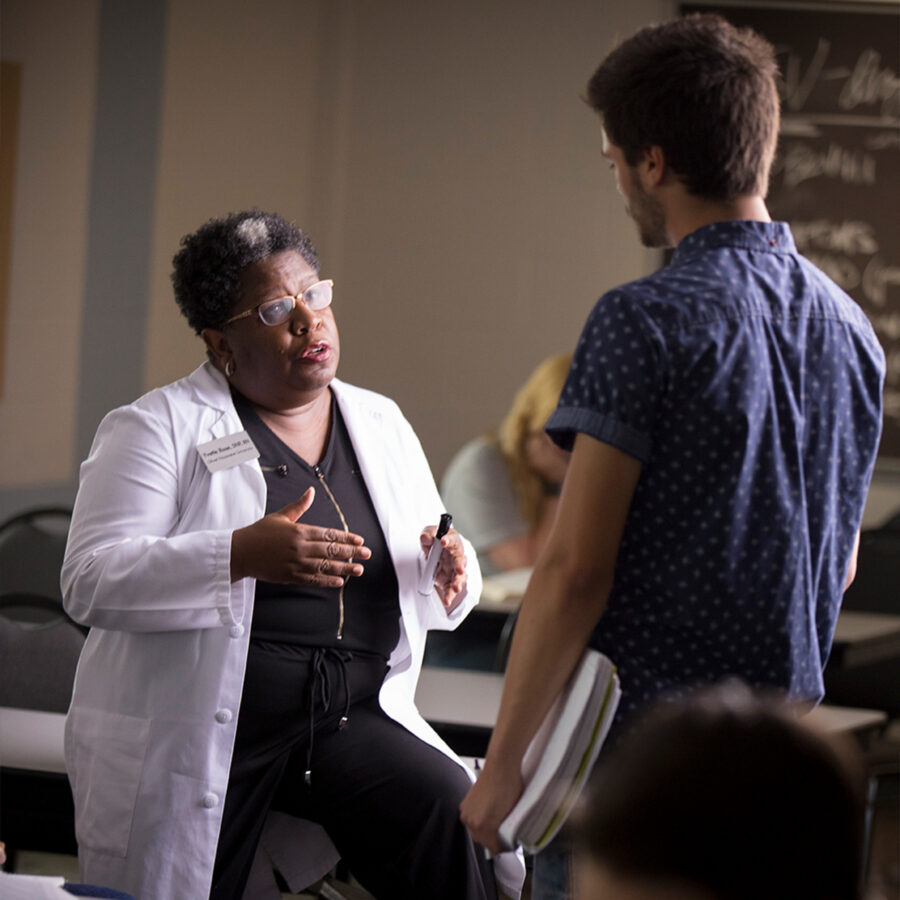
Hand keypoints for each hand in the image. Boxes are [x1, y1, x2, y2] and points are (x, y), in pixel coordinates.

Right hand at [232, 487, 370, 584]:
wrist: (240, 552)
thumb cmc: (259, 533)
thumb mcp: (280, 516)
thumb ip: (299, 506)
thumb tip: (311, 491)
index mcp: (299, 531)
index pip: (329, 534)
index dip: (346, 538)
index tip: (360, 540)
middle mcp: (300, 547)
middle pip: (331, 550)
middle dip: (351, 552)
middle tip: (367, 554)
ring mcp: (295, 563)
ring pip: (325, 567)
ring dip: (344, 568)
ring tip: (359, 570)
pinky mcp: (290, 576)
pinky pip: (312, 580)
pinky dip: (326, 581)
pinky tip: (339, 582)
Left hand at [420, 525, 466, 608]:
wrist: (437, 551)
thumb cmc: (437, 540)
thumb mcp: (430, 533)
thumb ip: (427, 535)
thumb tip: (425, 538)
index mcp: (453, 542)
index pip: (452, 540)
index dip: (448, 540)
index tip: (443, 541)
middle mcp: (457, 556)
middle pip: (460, 561)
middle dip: (460, 566)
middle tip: (459, 570)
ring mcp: (454, 570)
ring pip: (459, 577)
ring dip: (458, 583)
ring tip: (456, 588)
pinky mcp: (450, 581)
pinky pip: (451, 589)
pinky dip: (449, 595)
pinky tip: (447, 601)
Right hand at [460, 761, 523, 853]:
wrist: (501, 766)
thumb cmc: (510, 786)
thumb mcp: (513, 814)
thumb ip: (507, 832)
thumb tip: (508, 839)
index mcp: (483, 827)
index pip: (494, 848)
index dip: (505, 847)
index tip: (510, 845)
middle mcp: (471, 821)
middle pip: (482, 841)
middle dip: (494, 840)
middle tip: (506, 836)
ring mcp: (467, 811)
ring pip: (475, 830)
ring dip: (485, 829)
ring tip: (497, 823)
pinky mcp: (465, 803)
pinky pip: (471, 819)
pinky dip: (479, 819)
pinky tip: (489, 813)